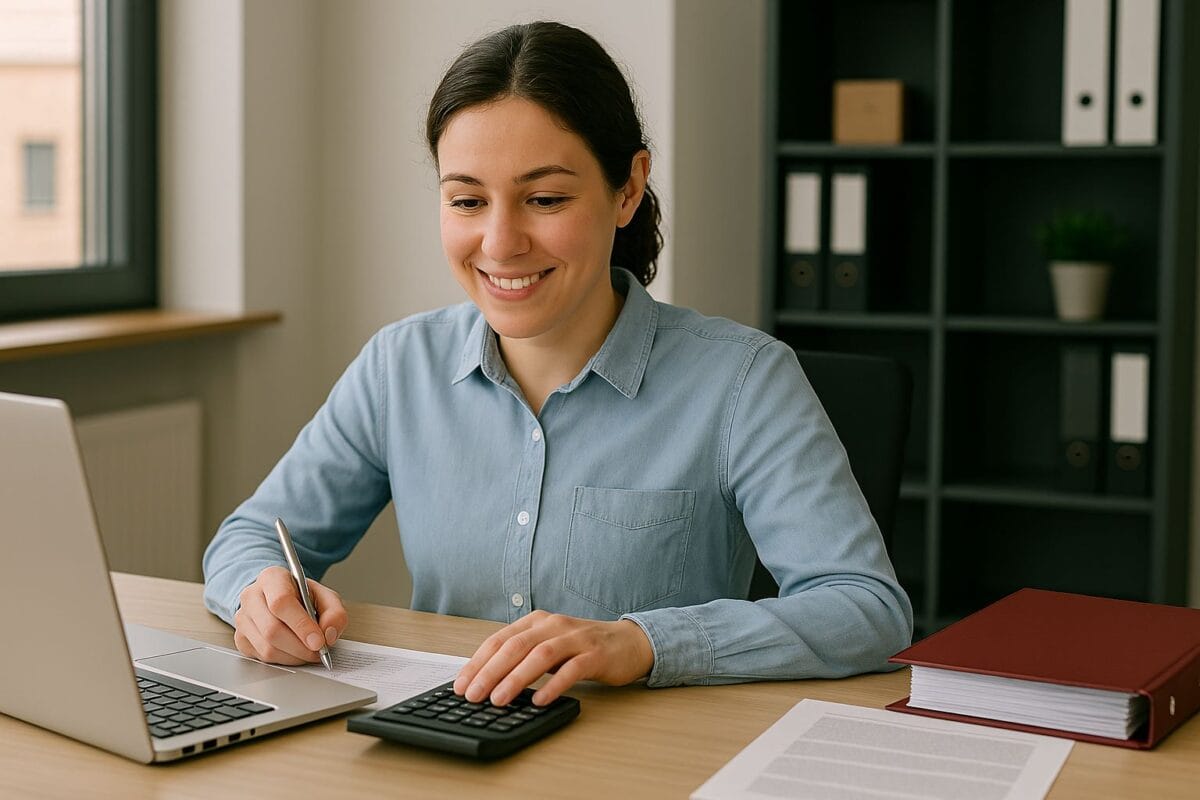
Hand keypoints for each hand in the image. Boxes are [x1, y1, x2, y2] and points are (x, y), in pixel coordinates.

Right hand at [233, 565, 346, 664]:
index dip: (302, 625)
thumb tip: (329, 634)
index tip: (319, 641)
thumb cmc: (301, 596)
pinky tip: (294, 652)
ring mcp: (242, 619)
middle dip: (300, 646)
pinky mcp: (240, 639)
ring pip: (267, 648)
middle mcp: (251, 597)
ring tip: (309, 652)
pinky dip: (284, 660)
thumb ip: (334, 612)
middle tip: (319, 651)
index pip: (281, 602)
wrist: (279, 599)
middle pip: (272, 629)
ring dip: (294, 656)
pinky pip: (262, 658)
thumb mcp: (324, 596)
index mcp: (271, 578)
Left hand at [453, 611, 653, 706]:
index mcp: (537, 621)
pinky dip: (553, 685)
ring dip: (516, 678)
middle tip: (473, 695)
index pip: (500, 639)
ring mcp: (576, 638)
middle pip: (516, 646)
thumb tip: (486, 681)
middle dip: (490, 671)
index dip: (478, 662)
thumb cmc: (583, 648)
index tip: (461, 685)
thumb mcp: (549, 646)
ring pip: (540, 655)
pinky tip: (539, 700)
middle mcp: (554, 625)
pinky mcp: (595, 654)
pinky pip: (572, 669)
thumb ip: (523, 657)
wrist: (629, 643)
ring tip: (498, 699)